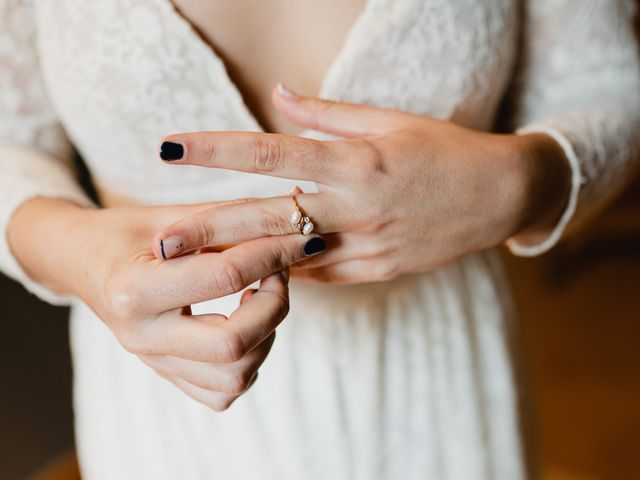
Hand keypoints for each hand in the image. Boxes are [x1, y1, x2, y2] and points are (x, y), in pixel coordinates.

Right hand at [8, 197, 325, 409]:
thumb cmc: (126, 232)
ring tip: (258, 297)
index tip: (301, 237)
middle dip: (275, 305)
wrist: (82, 262)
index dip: (274, 252)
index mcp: (135, 287)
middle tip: (279, 273)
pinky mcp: (166, 373)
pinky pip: (221, 393)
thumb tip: (292, 216)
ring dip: (266, 335)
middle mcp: (142, 335)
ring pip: (235, 377)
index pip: (225, 275)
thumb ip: (229, 219)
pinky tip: (245, 327)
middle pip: (234, 343)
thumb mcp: (171, 215)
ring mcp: (153, 361)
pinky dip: (248, 364)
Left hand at [153, 84, 569, 282]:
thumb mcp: (390, 121)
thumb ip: (327, 114)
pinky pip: (320, 275)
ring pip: (290, 258)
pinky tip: (258, 271)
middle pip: (268, 220)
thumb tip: (278, 95)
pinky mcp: (377, 271)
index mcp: (356, 162)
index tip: (170, 146)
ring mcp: (368, 246)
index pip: (271, 152)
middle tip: (160, 239)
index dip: (217, 148)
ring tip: (195, 262)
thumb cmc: (444, 150)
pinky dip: (289, 270)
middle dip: (210, 230)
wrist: (500, 197)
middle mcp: (356, 208)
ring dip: (243, 259)